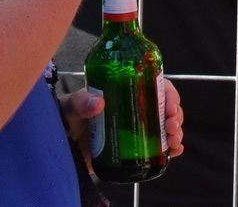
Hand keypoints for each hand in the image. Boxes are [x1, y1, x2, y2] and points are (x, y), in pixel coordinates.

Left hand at [59, 78, 185, 165]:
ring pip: (166, 126)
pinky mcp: (135, 150)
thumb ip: (80, 102)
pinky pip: (160, 147)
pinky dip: (172, 149)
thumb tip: (98, 103)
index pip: (154, 86)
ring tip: (174, 142)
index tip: (169, 105)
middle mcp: (135, 109)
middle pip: (165, 107)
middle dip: (176, 115)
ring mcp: (136, 130)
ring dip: (176, 132)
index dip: (168, 94)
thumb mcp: (71, 106)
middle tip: (171, 125)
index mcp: (125, 91)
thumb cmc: (67, 119)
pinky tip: (174, 151)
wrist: (61, 148)